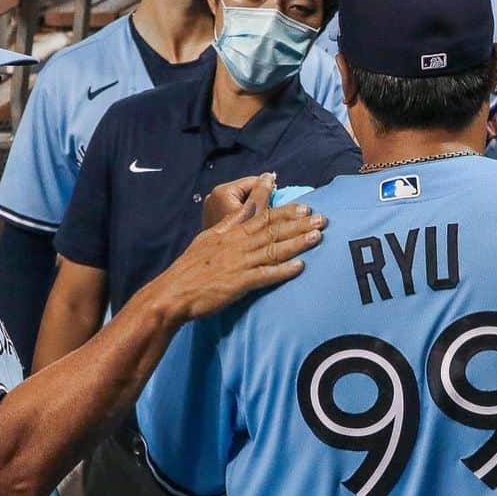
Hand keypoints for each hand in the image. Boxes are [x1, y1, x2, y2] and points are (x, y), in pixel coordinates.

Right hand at [157, 173, 325, 323]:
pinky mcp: (240, 283)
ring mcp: (240, 263)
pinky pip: (265, 275)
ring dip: (297, 242)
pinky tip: (300, 267)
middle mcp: (239, 244)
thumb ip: (232, 221)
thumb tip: (247, 206)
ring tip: (318, 236)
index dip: (284, 209)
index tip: (304, 204)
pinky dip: (283, 271)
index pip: (262, 215)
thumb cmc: (192, 266)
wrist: (175, 292)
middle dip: (299, 223)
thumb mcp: (210, 236)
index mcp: (232, 232)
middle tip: (322, 217)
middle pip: (273, 230)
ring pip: (274, 249)